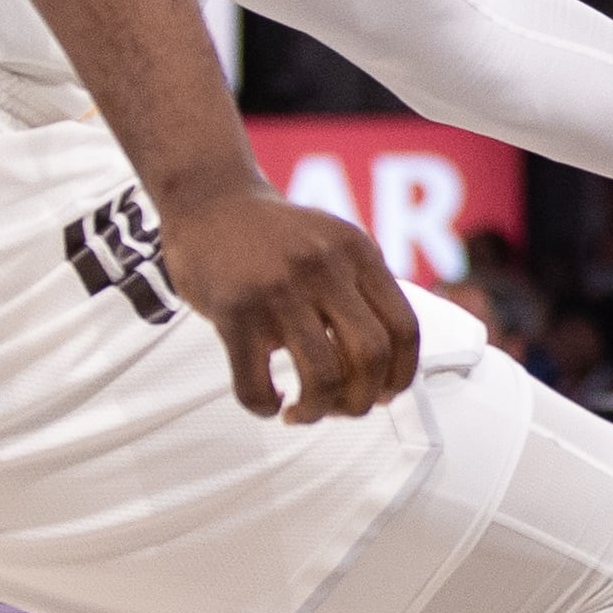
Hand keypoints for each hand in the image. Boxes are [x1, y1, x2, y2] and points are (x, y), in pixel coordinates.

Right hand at [157, 185, 421, 422]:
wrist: (208, 199)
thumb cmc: (276, 237)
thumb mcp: (335, 244)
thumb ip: (364, 291)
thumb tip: (386, 375)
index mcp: (358, 253)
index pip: (405, 329)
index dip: (401, 375)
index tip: (383, 394)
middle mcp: (323, 268)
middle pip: (370, 356)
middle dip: (362, 401)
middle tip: (342, 409)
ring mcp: (277, 289)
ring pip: (322, 377)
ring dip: (317, 412)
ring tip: (303, 412)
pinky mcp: (234, 312)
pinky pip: (255, 384)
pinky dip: (264, 407)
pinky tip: (268, 401)